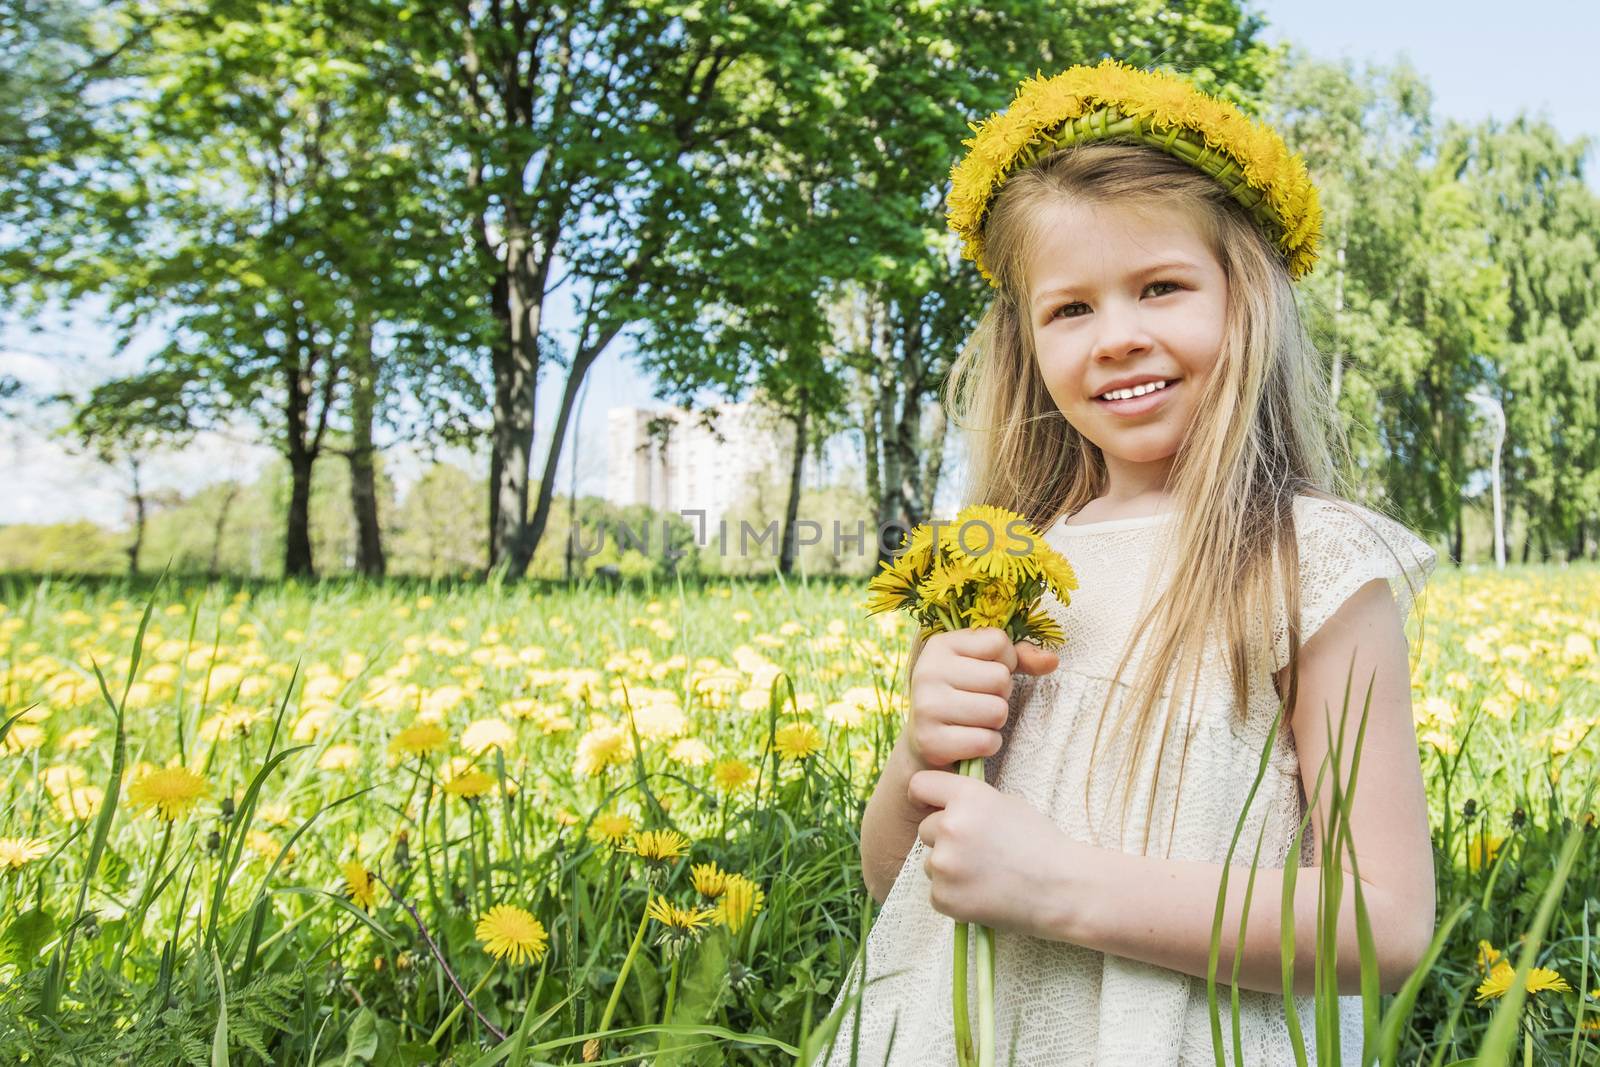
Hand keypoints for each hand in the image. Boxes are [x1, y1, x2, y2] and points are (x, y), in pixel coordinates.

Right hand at [907, 628, 1058, 771]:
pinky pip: (986, 741)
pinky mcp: (930, 741)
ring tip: (974, 720)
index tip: (985, 673)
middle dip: (1000, 695)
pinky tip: (969, 740)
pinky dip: (987, 744)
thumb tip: (1053, 660)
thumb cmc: (962, 696)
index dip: (1005, 662)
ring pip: (996, 711)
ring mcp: (925, 706)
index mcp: (940, 645)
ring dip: (995, 722)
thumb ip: (1020, 657)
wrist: (924, 741)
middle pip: (1000, 678)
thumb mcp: (985, 666)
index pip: (999, 642)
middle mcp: (927, 671)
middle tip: (979, 701)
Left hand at [907, 768, 1085, 940]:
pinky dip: (955, 895)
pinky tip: (983, 894)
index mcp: (967, 797)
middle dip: (945, 839)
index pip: (919, 785)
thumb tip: (943, 803)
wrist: (1062, 889)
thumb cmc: (1041, 844)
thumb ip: (971, 801)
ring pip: (931, 862)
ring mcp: (944, 864)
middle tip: (979, 851)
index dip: (926, 797)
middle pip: (926, 829)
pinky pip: (937, 892)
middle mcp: (950, 826)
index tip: (930, 806)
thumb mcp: (1008, 804)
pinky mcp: (944, 897)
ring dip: (950, 869)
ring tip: (986, 875)